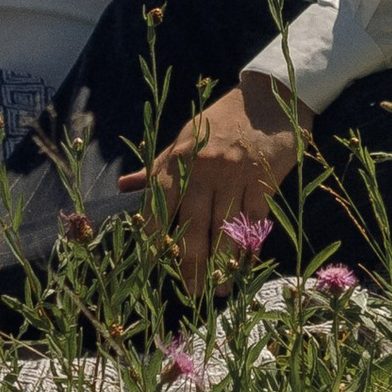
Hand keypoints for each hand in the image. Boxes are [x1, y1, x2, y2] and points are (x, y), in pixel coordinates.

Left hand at [122, 73, 305, 291]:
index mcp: (179, 160)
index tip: (151, 265)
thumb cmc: (221, 120)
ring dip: (223, 264)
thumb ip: (157, 167)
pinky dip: (250, 244)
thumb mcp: (185, 138)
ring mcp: (235, 176)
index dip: (154, 236)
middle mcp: (204, 170)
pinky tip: (246, 264)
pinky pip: (255, 220)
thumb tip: (123, 187)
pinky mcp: (263, 180)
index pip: (159, 204)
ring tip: (220, 291)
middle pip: (194, 225)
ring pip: (226, 228)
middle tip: (190, 293)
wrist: (268, 98)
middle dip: (191, 263)